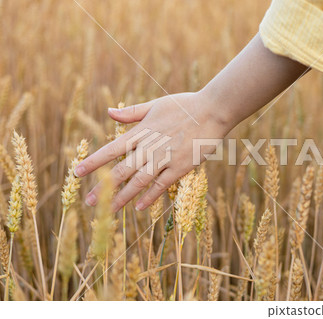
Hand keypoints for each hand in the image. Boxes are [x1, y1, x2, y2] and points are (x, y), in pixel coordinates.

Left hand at [75, 91, 230, 211]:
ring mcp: (165, 158)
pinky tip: (139, 207)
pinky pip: (162, 184)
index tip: (77, 173)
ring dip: (122, 196)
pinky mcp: (180, 167)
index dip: (94, 162)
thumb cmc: (185, 105)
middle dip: (104, 187)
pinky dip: (150, 196)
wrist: (213, 110)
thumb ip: (132, 113)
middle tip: (89, 202)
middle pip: (122, 170)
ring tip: (108, 210)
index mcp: (142, 131)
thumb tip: (109, 112)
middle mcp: (150, 147)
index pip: (112, 149)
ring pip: (139, 181)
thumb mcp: (156, 105)